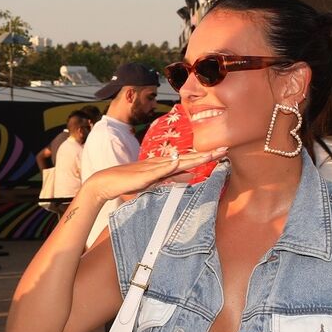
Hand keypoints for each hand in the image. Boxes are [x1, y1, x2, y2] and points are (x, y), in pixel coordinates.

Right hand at [84, 147, 228, 203]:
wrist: (106, 182)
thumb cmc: (129, 183)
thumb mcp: (154, 182)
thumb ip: (171, 178)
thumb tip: (189, 177)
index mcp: (164, 166)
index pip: (188, 160)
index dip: (205, 156)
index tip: (221, 153)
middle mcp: (160, 164)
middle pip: (187, 158)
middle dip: (206, 154)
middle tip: (225, 149)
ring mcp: (152, 168)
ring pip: (176, 163)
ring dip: (192, 159)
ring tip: (210, 155)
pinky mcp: (143, 175)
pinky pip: (157, 171)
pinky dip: (168, 167)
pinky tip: (177, 163)